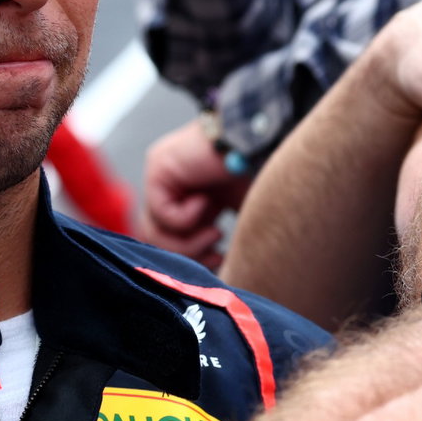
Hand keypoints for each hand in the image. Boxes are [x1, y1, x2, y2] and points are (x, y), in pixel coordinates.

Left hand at [137, 119, 252, 268]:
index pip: (174, 240)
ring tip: (216, 233)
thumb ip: (228, 242)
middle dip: (190, 256)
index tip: (222, 261)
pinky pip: (160, 211)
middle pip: (160, 239)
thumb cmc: (267, 175)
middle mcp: (176, 188)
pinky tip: (206, 203)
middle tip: (217, 257)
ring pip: (154, 230)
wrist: (265, 141)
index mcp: (196, 199)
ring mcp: (164, 177)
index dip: (194, 258)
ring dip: (187, 243)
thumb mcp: (245, 217)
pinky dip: (186, 217)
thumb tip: (225, 279)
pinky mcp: (158, 168)